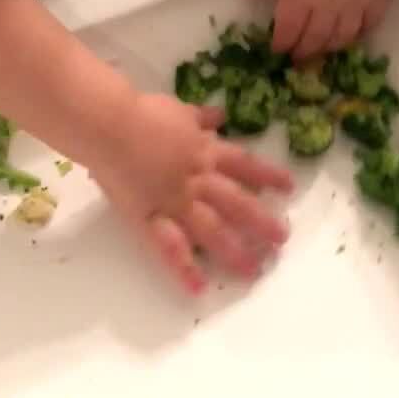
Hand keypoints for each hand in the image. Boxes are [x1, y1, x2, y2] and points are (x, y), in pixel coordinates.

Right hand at [92, 93, 291, 292]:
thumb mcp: (178, 110)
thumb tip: (220, 116)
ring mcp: (176, 201)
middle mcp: (197, 179)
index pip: (243, 164)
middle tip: (282, 239)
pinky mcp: (150, 218)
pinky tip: (198, 288)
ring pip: (211, 229)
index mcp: (204, 150)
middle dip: (261, 221)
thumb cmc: (142, 112)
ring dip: (234, 250)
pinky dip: (183, 267)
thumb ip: (200, 117)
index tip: (289, 188)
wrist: (109, 124)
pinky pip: (168, 246)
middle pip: (236, 203)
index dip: (267, 176)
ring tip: (253, 271)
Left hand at [249, 0, 393, 57]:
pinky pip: (368, 25)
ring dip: (328, 48)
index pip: (289, 31)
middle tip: (297, 57)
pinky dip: (357, 35)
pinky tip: (349, 34)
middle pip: (315, 40)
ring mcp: (355, 3)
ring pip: (342, 38)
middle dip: (303, 52)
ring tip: (320, 49)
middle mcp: (328, 6)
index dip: (282, 44)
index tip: (278, 50)